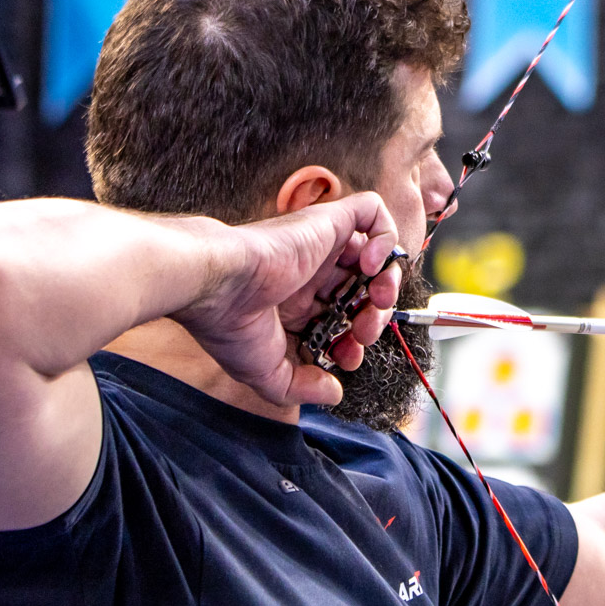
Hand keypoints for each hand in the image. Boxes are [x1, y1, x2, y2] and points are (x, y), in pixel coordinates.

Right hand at [172, 193, 401, 405]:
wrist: (217, 285)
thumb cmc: (229, 325)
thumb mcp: (267, 373)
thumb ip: (301, 387)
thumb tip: (333, 394)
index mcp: (295, 305)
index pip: (341, 320)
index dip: (354, 341)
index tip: (347, 356)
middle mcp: (311, 275)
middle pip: (362, 291)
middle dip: (374, 318)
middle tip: (364, 332)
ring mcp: (321, 246)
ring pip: (375, 254)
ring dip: (387, 280)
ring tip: (377, 298)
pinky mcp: (328, 221)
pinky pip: (371, 211)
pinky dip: (384, 237)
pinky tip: (370, 264)